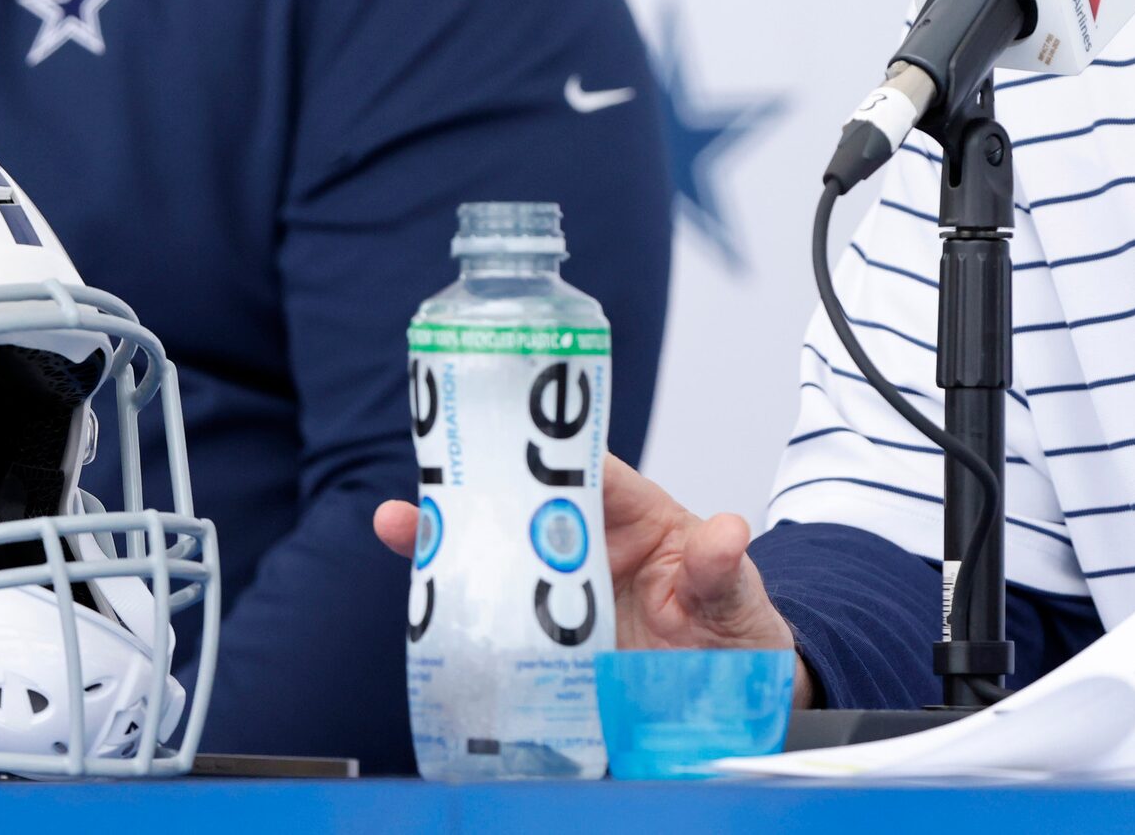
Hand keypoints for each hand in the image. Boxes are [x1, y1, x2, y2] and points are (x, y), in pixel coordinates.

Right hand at [372, 453, 816, 707]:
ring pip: (501, 560)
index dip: (543, 450)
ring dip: (449, 545)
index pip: (586, 471)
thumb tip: (727, 532)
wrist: (731, 702)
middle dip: (473, 493)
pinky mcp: (551, 645)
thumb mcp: (736, 596)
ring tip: (398, 527)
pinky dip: (461, 614)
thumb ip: (724, 569)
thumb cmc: (734, 627)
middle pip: (525, 509)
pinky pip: (501, 623)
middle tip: (423, 482)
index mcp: (635, 516)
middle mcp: (591, 548)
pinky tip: (424, 610)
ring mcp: (565, 596)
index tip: (502, 432)